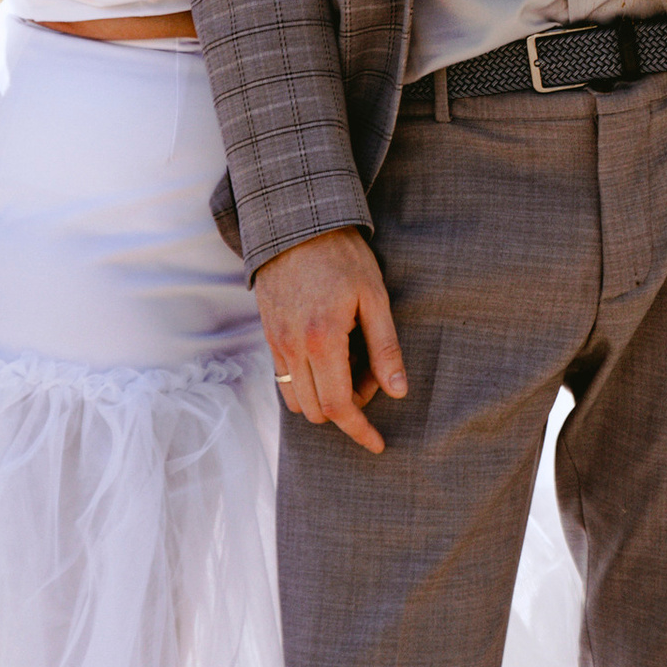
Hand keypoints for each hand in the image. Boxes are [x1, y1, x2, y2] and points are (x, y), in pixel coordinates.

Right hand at [254, 227, 406, 454]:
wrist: (295, 223)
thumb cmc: (342, 256)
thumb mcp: (374, 297)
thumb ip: (385, 347)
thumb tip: (398, 392)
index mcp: (322, 340)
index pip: (339, 406)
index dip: (359, 431)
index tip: (378, 443)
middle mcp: (292, 347)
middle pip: (317, 410)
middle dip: (348, 408)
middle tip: (372, 375)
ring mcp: (275, 342)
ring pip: (296, 400)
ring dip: (325, 397)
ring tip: (351, 364)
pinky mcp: (268, 335)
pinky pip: (283, 378)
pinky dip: (307, 382)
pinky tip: (330, 356)